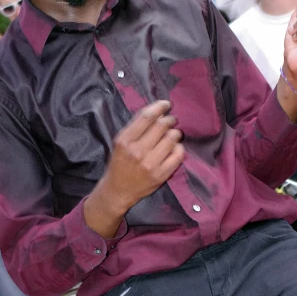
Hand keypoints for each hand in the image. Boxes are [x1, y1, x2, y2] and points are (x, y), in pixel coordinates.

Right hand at [101, 100, 183, 214]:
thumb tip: (155, 111)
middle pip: (161, 126)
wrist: (118, 191)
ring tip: (173, 134)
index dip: (159, 107)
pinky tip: (175, 147)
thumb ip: (135, 127)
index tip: (166, 104)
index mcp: (125, 141)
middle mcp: (137, 151)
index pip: (146, 117)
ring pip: (171, 139)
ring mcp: (150, 164)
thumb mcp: (120, 142)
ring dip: (175, 133)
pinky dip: (179, 147)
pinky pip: (178, 155)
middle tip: (172, 120)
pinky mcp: (161, 175)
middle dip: (170, 120)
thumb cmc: (119, 163)